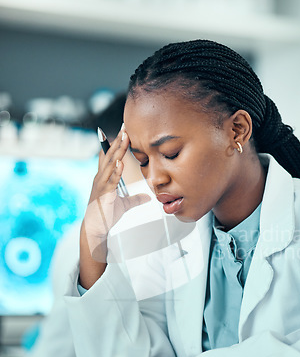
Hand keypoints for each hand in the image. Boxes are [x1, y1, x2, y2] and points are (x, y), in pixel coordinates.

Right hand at [83, 126, 149, 261]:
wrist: (95, 229)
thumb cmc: (106, 215)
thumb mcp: (125, 204)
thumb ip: (136, 199)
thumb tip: (147, 197)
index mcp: (105, 178)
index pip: (111, 156)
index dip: (116, 144)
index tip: (124, 131)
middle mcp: (101, 178)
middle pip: (110, 155)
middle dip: (118, 141)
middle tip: (125, 127)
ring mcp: (101, 185)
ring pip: (110, 164)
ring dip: (118, 151)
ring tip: (124, 138)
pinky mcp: (103, 194)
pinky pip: (111, 181)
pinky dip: (116, 171)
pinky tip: (121, 163)